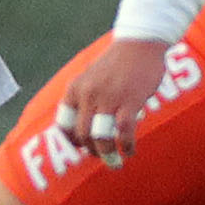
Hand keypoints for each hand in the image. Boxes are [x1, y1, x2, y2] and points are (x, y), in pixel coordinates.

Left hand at [52, 37, 170, 168]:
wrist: (140, 42)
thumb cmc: (118, 62)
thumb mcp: (91, 77)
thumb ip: (85, 98)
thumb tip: (84, 126)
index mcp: (75, 88)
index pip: (63, 124)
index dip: (71, 141)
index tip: (82, 148)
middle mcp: (88, 94)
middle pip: (82, 135)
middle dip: (91, 151)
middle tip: (102, 156)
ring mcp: (108, 98)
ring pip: (100, 138)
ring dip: (106, 155)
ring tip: (115, 162)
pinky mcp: (129, 101)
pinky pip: (123, 133)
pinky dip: (126, 146)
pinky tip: (130, 150)